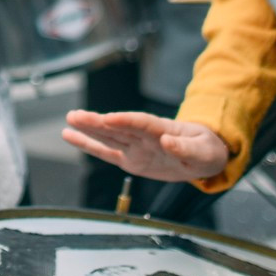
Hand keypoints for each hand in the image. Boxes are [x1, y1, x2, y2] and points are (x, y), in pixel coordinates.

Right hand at [61, 109, 230, 182]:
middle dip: (98, 122)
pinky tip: (71, 136)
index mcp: (164, 130)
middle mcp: (145, 136)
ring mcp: (136, 146)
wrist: (203, 156)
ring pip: (109, 136)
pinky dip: (89, 145)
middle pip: (119, 127)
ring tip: (70, 120)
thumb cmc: (206, 150)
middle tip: (76, 115)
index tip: (108, 118)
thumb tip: (168, 142)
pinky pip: (107, 152)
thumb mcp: (205, 151)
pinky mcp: (131, 159)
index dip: (125, 120)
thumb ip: (187, 148)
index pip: (142, 123)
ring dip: (89, 129)